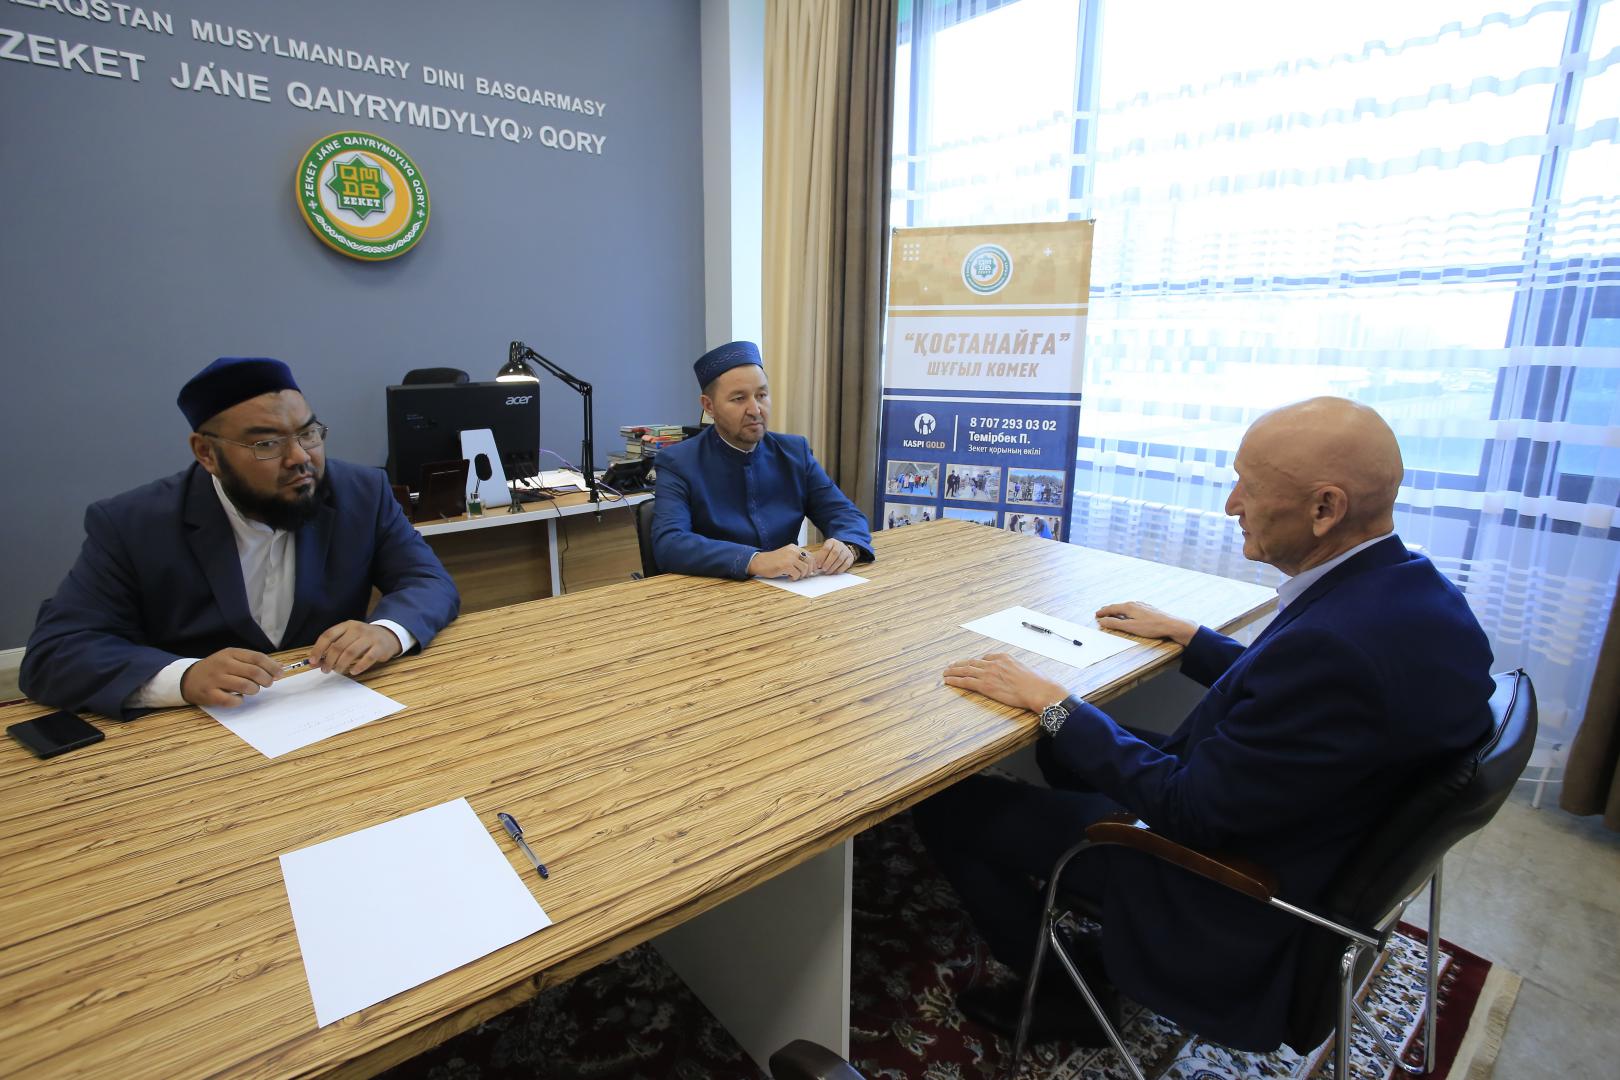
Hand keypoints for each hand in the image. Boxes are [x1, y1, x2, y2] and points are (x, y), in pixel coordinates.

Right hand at [180, 648, 279, 707]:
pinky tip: (238, 698)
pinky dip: (239, 701)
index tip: (280, 674)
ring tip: (252, 690)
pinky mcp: (210, 694)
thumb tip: (279, 668)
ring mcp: (215, 679)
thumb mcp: (233, 659)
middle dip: (266, 680)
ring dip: (254, 690)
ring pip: (245, 686)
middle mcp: (223, 664)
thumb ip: (253, 662)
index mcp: (231, 653)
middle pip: (253, 672)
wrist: (188, 678)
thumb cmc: (217, 669)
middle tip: (268, 684)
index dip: (272, 667)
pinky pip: (231, 700)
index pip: (257, 658)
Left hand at [308, 621, 401, 675]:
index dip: (318, 649)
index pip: (328, 635)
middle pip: (338, 646)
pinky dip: (359, 667)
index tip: (313, 661)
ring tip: (338, 671)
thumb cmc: (363, 638)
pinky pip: (368, 658)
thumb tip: (315, 662)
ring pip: (351, 652)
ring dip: (341, 664)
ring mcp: (370, 637)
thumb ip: (333, 647)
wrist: (388, 635)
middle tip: (325, 670)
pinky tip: (353, 672)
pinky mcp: (380, 647)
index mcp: (347, 625)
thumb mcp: (348, 637)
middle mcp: (357, 629)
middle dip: (329, 660)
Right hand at [748, 544, 813, 579]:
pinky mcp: (785, 565)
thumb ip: (796, 558)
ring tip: (795, 576)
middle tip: (804, 575)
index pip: (810, 556)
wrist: (759, 562)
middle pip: (810, 562)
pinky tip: (789, 577)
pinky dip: (794, 578)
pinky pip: (797, 574)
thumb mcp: (786, 555)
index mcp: (794, 548)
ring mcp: (789, 558)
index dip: (813, 565)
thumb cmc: (773, 561)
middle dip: (809, 571)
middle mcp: (793, 551)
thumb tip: (810, 567)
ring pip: (805, 568)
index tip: (810, 571)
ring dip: (801, 575)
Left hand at [811, 538, 855, 575]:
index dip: (821, 557)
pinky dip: (839, 569)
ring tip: (827, 572)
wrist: (842, 549)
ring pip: (840, 559)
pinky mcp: (850, 558)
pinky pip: (846, 564)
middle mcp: (840, 545)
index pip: (826, 548)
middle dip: (828, 563)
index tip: (818, 565)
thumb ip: (818, 557)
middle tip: (823, 569)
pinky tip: (834, 572)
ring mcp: (846, 551)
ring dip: (833, 567)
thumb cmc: (830, 551)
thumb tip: (813, 566)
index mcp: (831, 541)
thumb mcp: (823, 550)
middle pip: (834, 553)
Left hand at [943, 652, 1068, 713]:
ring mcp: (989, 673)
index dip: (976, 662)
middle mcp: (994, 663)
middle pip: (972, 662)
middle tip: (951, 666)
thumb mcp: (1027, 669)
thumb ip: (1016, 669)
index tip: (970, 664)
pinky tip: (948, 681)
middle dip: (960, 664)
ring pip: (966, 670)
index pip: (986, 658)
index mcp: (1004, 657)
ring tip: (945, 673)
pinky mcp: (985, 685)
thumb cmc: (1037, 683)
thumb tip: (1017, 675)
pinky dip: (955, 680)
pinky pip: (966, 682)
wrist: (1038, 690)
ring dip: (953, 671)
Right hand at [1094, 601, 1196, 645]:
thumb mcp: (1131, 627)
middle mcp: (1135, 604)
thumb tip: (1103, 621)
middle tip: (1101, 612)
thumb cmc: (1152, 627)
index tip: (1097, 615)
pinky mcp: (1148, 609)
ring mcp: (1142, 606)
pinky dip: (1126, 611)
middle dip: (1109, 610)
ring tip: (1113, 612)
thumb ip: (1115, 624)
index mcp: (1129, 607)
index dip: (1103, 612)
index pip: (1112, 608)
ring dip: (1117, 610)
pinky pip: (1133, 608)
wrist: (1171, 625)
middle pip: (1118, 606)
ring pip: (1126, 606)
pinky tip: (1129, 613)